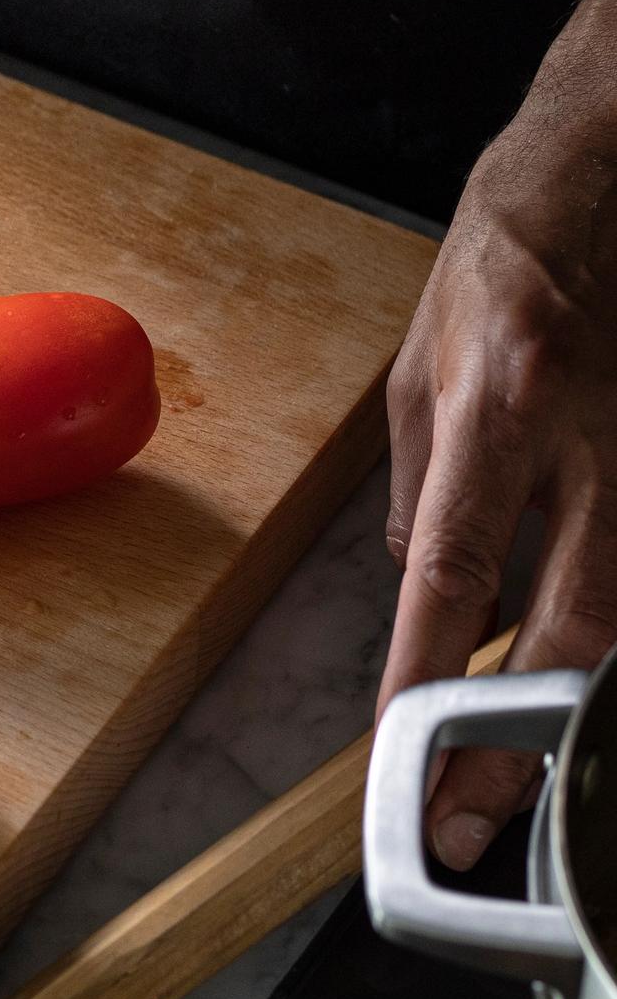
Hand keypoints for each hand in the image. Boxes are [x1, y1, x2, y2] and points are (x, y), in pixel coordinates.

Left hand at [378, 94, 616, 869]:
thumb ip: (422, 485)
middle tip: (475, 817)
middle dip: (519, 735)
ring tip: (528, 784)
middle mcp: (584, 439)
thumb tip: (424, 585)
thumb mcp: (417, 369)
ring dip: (575, 709)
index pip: (454, 564)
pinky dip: (604, 635)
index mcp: (496, 409)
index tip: (402, 744)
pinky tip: (571, 684)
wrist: (596, 181)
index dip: (430, 665)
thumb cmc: (494, 270)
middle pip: (569, 623)